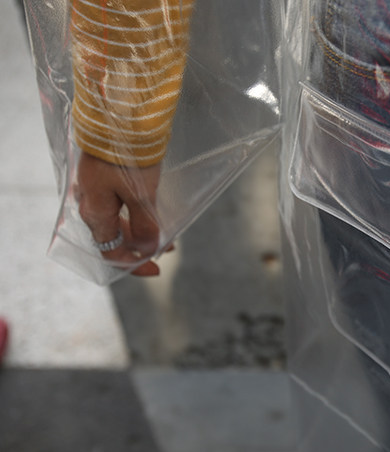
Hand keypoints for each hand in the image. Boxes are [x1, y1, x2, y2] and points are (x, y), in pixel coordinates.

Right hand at [76, 151, 165, 275]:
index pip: (110, 251)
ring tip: (167, 233)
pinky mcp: (102, 175)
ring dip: (141, 230)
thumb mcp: (141, 194)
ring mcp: (95, 189)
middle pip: (114, 236)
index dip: (133, 264)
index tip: (157, 268)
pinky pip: (117, 204)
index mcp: (95, 212)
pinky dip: (136, 214)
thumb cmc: (128, 155)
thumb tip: (146, 250)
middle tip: (169, 249)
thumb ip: (144, 224)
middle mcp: (90, 203)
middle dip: (141, 246)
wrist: (116, 114)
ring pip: (117, 219)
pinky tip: (152, 213)